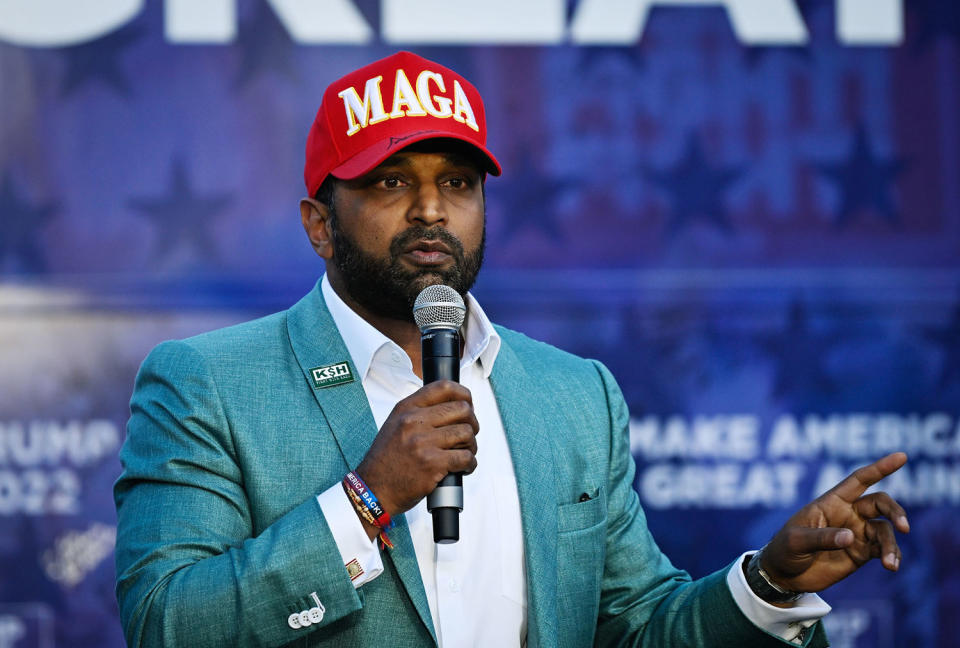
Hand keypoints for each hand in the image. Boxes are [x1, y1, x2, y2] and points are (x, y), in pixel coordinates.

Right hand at [355, 381, 478, 517]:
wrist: (373, 489)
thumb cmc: (387, 460)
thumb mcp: (395, 425)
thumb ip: (419, 412)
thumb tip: (453, 406)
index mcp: (406, 408)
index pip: (443, 387)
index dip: (463, 394)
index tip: (468, 403)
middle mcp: (413, 421)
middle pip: (462, 409)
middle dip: (472, 423)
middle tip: (467, 435)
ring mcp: (423, 442)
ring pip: (467, 433)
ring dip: (471, 445)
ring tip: (463, 453)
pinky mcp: (432, 464)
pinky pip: (465, 457)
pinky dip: (470, 464)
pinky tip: (462, 468)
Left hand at [760, 452, 909, 593]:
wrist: (784, 575)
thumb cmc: (785, 549)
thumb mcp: (796, 541)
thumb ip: (822, 537)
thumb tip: (851, 536)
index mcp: (831, 502)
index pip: (859, 480)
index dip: (880, 468)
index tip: (902, 456)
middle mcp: (848, 514)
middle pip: (880, 503)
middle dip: (894, 511)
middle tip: (904, 527)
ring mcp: (857, 533)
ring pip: (885, 530)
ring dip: (892, 544)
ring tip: (890, 562)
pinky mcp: (862, 552)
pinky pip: (884, 549)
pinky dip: (892, 556)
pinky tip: (891, 566)